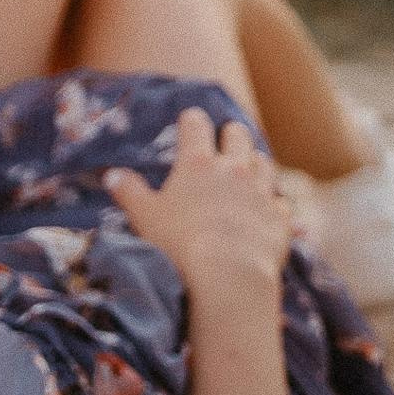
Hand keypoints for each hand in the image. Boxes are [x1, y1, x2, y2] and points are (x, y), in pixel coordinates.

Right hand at [106, 107, 291, 311]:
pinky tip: (265, 213)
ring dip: (255, 163)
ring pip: (264, 162)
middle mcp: (233, 168)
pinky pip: (280, 202)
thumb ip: (129, 192)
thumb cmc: (180, 243)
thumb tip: (112, 175)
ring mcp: (261, 191)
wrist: (229, 274)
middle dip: (230, 134)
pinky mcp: (279, 217)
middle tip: (223, 143)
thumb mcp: (144, 216)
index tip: (189, 122)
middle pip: (238, 134)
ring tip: (246, 172)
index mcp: (198, 163)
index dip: (192, 120)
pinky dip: (272, 204)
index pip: (196, 123)